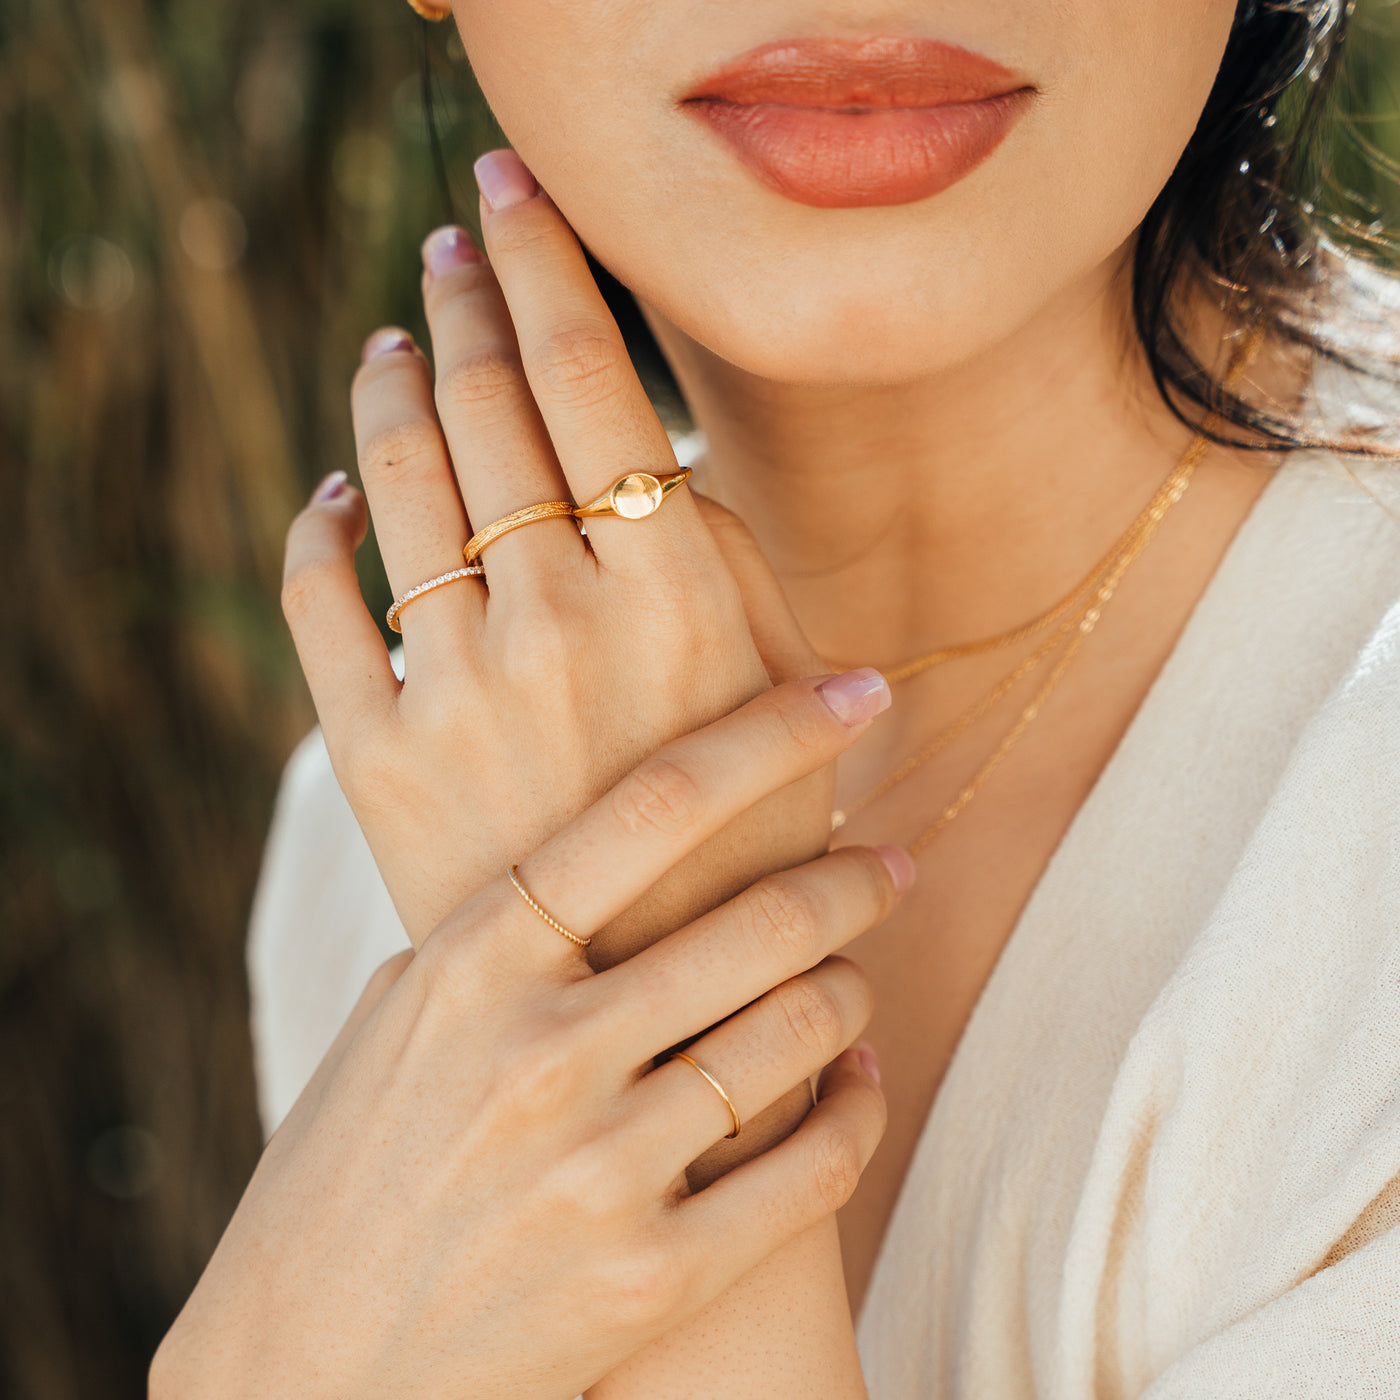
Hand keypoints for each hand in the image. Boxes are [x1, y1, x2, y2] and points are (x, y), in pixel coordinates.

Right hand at [152, 679, 902, 1399]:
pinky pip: (814, 1166)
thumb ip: (506, 917)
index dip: (775, 734)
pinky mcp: (650, 1277)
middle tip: (886, 860)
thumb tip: (616, 818)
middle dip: (853, 877)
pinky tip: (858, 1076)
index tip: (857, 694)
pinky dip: (858, 1106)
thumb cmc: (357, 1158)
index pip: (656, 804)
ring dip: (851, 985)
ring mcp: (597, 1169)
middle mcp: (539, 1051)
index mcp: (474, 960)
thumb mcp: (405, 1009)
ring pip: (801, 1031)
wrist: (311, 1362)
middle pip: (756, 917)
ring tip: (855, 969)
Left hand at [281, 148, 828, 954]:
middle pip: (487, 405)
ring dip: (389, 387)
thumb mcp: (792, 704)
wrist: (661, 1010)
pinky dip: (317, 525)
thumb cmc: (750, 851)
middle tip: (452, 244)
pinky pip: (322, 599)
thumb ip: (735, 573)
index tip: (513, 188)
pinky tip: (336, 489)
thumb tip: (675, 471)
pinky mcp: (378, 753)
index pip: (589, 375)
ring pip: (396, 481)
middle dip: (465, 301)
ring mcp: (455, 686)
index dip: (544, 260)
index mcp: (675, 598)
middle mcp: (556, 622)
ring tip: (393, 338)